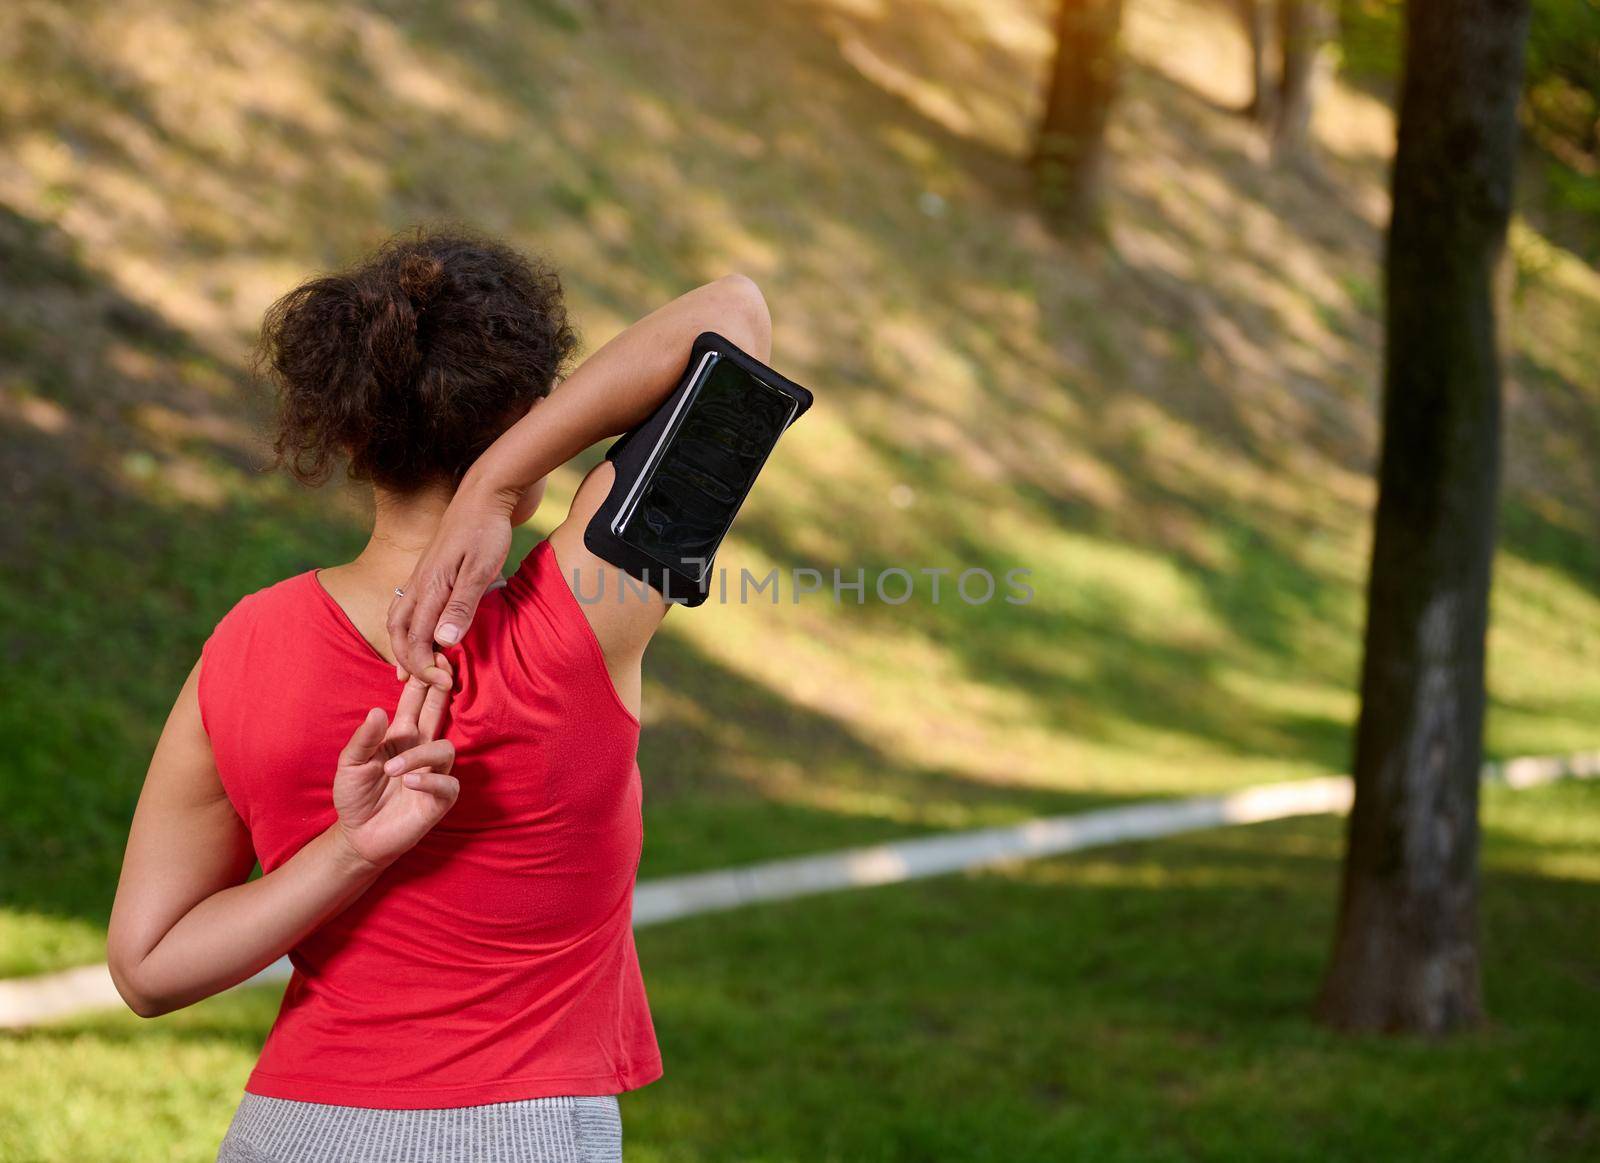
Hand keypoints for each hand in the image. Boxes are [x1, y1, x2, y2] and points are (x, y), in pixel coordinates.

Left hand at [332, 655, 458, 869]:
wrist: (358, 836)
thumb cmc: (355, 796)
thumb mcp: (349, 764)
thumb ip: (363, 739)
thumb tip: (378, 710)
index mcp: (401, 735)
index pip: (417, 701)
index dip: (424, 679)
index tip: (431, 655)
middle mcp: (421, 749)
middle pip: (440, 712)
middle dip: (442, 690)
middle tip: (443, 671)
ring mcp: (433, 773)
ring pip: (444, 749)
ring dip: (419, 756)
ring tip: (392, 770)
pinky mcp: (439, 799)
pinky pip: (447, 784)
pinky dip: (429, 781)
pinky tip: (408, 783)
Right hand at [386, 478, 518, 679]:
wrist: (483, 495)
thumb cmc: (486, 530)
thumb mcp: (481, 569)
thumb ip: (462, 606)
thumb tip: (443, 643)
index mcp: (429, 587)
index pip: (415, 638)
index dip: (425, 665)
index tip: (444, 682)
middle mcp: (418, 584)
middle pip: (399, 631)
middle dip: (409, 661)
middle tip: (428, 684)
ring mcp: (420, 577)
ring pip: (398, 618)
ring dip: (403, 646)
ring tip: (412, 669)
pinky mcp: (428, 572)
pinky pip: (408, 606)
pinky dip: (408, 628)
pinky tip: (420, 636)